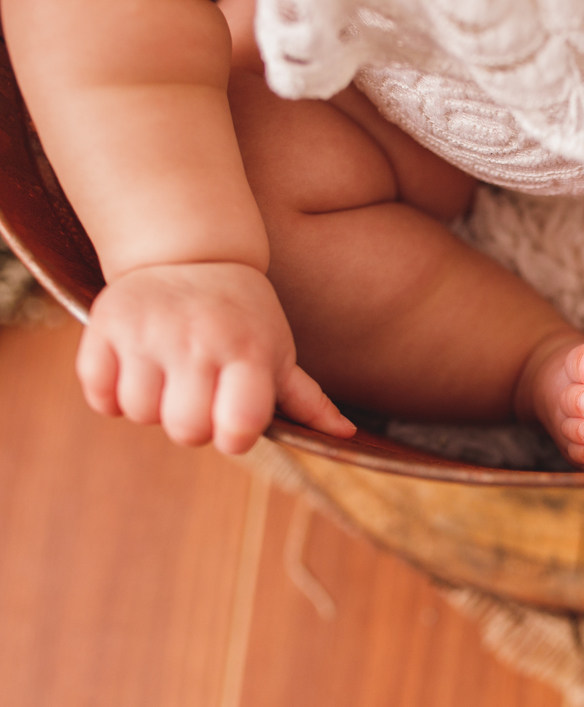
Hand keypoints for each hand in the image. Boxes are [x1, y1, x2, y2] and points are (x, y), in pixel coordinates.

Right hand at [76, 262, 355, 453]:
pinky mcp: (106, 324)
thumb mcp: (279, 351)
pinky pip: (98, 394)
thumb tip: (345, 436)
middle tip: (199, 397)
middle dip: (193, 426)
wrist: (190, 253)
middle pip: (186, 431)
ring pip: (140, 414)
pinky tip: (134, 372)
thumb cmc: (244, 316)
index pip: (239, 428)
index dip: (235, 436)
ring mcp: (149, 331)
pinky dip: (111, 395)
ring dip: (153, 408)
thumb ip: (307, 400)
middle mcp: (200, 339)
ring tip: (169, 377)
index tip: (234, 420)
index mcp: (249, 351)